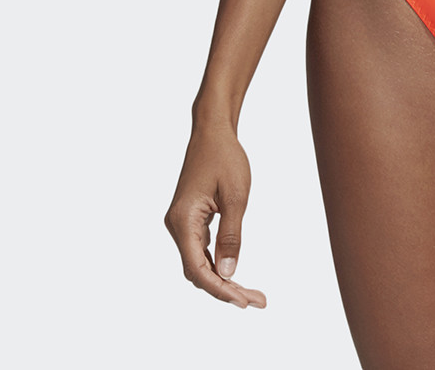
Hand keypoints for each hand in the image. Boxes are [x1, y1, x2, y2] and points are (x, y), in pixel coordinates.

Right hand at [164, 120, 266, 308]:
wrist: (212, 131)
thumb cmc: (225, 158)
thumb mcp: (236, 196)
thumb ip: (232, 236)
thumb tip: (228, 274)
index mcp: (183, 221)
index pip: (198, 269)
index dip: (220, 290)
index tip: (244, 302)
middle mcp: (176, 226)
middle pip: (198, 272)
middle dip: (226, 290)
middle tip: (257, 301)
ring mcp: (181, 224)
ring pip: (200, 263)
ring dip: (223, 279)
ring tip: (252, 294)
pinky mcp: (190, 220)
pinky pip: (201, 251)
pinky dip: (218, 264)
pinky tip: (236, 274)